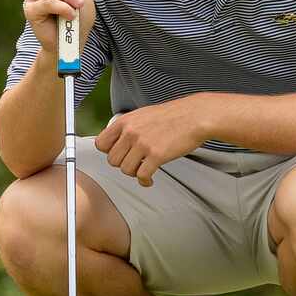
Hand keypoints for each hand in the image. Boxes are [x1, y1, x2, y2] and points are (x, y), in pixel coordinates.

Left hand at [94, 96, 209, 186]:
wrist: (195, 116)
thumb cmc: (172, 115)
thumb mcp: (143, 115)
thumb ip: (128, 127)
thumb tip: (115, 143)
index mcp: (125, 121)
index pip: (101, 144)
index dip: (109, 152)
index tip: (120, 155)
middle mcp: (131, 132)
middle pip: (113, 160)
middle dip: (123, 164)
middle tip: (135, 163)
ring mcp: (143, 144)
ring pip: (126, 170)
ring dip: (135, 173)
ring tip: (144, 169)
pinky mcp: (157, 155)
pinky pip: (142, 176)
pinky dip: (145, 181)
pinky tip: (150, 179)